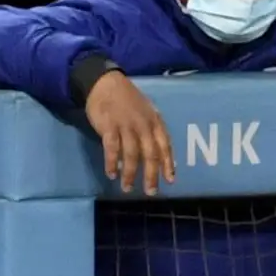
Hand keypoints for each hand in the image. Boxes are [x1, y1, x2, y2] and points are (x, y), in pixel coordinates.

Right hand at [85, 71, 174, 194]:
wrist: (105, 83)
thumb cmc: (127, 100)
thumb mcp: (146, 111)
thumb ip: (152, 131)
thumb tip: (158, 155)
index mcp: (155, 121)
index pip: (165, 145)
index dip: (168, 164)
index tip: (170, 180)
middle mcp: (143, 125)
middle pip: (150, 154)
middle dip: (151, 175)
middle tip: (150, 192)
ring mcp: (126, 126)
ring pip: (131, 155)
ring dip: (130, 174)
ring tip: (127, 188)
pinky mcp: (109, 127)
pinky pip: (112, 149)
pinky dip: (112, 163)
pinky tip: (111, 173)